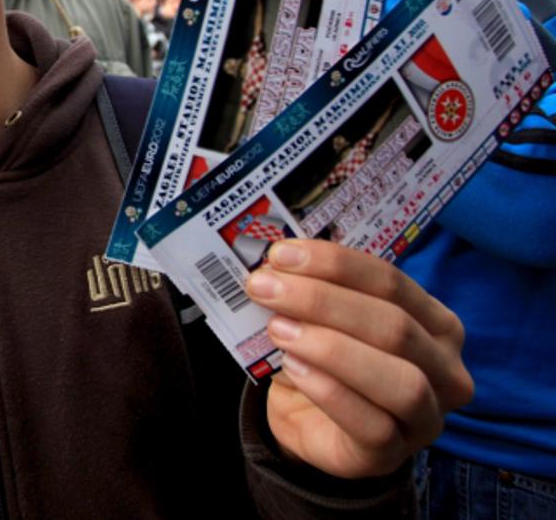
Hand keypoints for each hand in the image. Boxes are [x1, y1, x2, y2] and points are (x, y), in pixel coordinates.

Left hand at [246, 239, 472, 478]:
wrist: (310, 422)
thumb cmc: (324, 359)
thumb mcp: (324, 318)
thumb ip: (312, 290)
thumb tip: (274, 265)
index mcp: (435, 322)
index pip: (391, 282)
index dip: (335, 264)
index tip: (280, 254)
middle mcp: (445, 369)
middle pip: (394, 326)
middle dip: (322, 301)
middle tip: (265, 288)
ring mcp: (427, 417)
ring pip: (400, 380)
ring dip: (331, 348)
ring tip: (278, 330)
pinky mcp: (393, 454)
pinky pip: (373, 425)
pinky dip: (329, 391)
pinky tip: (293, 368)